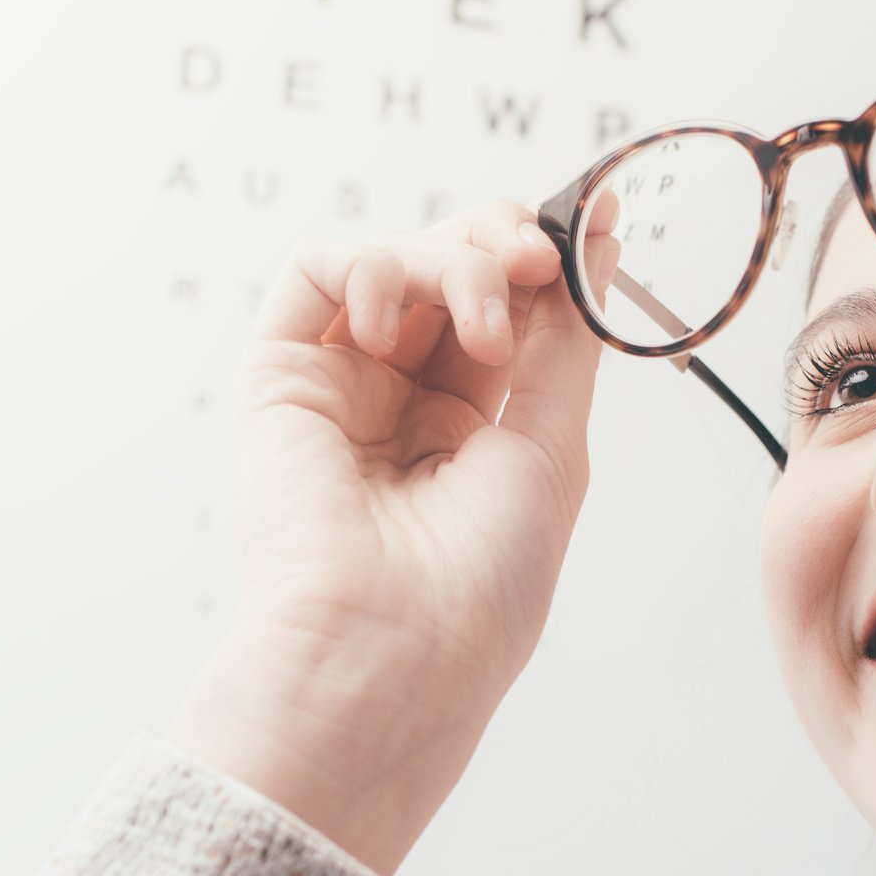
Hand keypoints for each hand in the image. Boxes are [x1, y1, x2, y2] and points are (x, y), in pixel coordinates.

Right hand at [167, 199, 609, 875]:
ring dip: (449, 264)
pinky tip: (390, 324)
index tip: (590, 223)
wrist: (389, 652)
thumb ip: (565, 338)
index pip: (507, 309)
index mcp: (469, 429)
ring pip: (392, 262)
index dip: (544, 262)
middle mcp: (400, 403)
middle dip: (501, 245)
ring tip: (484, 327)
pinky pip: (314, 274)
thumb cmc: (477, 584)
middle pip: (449, 271)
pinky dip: (364, 267)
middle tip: (539, 259)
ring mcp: (338, 387)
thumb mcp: (551, 444)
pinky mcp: (277, 379)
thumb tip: (599, 240)